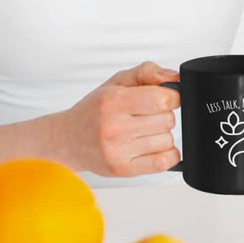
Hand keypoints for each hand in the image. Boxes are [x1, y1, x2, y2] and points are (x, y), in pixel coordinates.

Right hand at [61, 61, 180, 176]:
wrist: (67, 139)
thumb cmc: (94, 110)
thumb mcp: (118, 81)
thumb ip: (148, 72)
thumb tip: (176, 78)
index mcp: (114, 101)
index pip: (161, 100)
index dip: (172, 96)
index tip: (168, 97)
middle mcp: (115, 127)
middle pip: (167, 120)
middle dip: (164, 114)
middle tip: (148, 114)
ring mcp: (119, 151)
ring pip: (167, 140)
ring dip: (162, 134)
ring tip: (144, 130)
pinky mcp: (123, 170)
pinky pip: (163, 163)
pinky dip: (167, 154)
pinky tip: (154, 146)